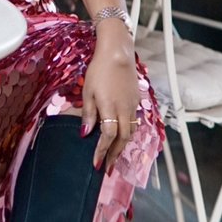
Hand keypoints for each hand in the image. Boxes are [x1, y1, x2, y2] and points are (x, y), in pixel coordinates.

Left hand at [81, 36, 139, 171]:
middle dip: (115, 155)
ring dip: (122, 146)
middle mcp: (125, 109)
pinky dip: (128, 133)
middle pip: (123, 139)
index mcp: (110, 108)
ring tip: (114, 155)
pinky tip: (122, 136)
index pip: (108, 136)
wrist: (118, 54)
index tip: (96, 164)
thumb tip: (85, 133)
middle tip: (108, 168)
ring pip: (131, 132)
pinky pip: (134, 122)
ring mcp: (133, 105)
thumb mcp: (88, 91)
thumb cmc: (99, 70)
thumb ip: (88, 114)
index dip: (102, 152)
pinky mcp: (136, 100)